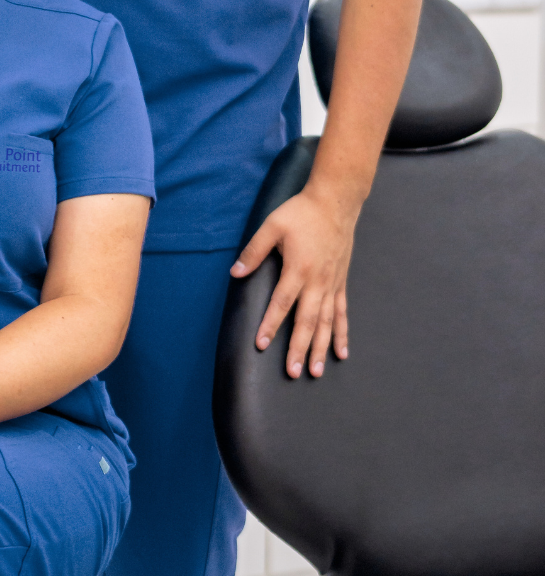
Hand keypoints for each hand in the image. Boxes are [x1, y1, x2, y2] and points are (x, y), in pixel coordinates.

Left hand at [230, 186, 358, 378]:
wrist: (335, 203)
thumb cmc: (301, 213)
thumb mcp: (272, 226)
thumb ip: (254, 251)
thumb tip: (235, 273)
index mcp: (298, 269)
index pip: (281, 303)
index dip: (270, 325)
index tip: (261, 344)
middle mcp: (317, 282)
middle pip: (306, 321)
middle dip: (298, 348)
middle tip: (292, 372)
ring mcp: (332, 284)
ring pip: (325, 323)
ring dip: (319, 348)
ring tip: (314, 372)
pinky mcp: (341, 283)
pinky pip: (341, 314)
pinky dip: (341, 334)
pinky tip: (341, 353)